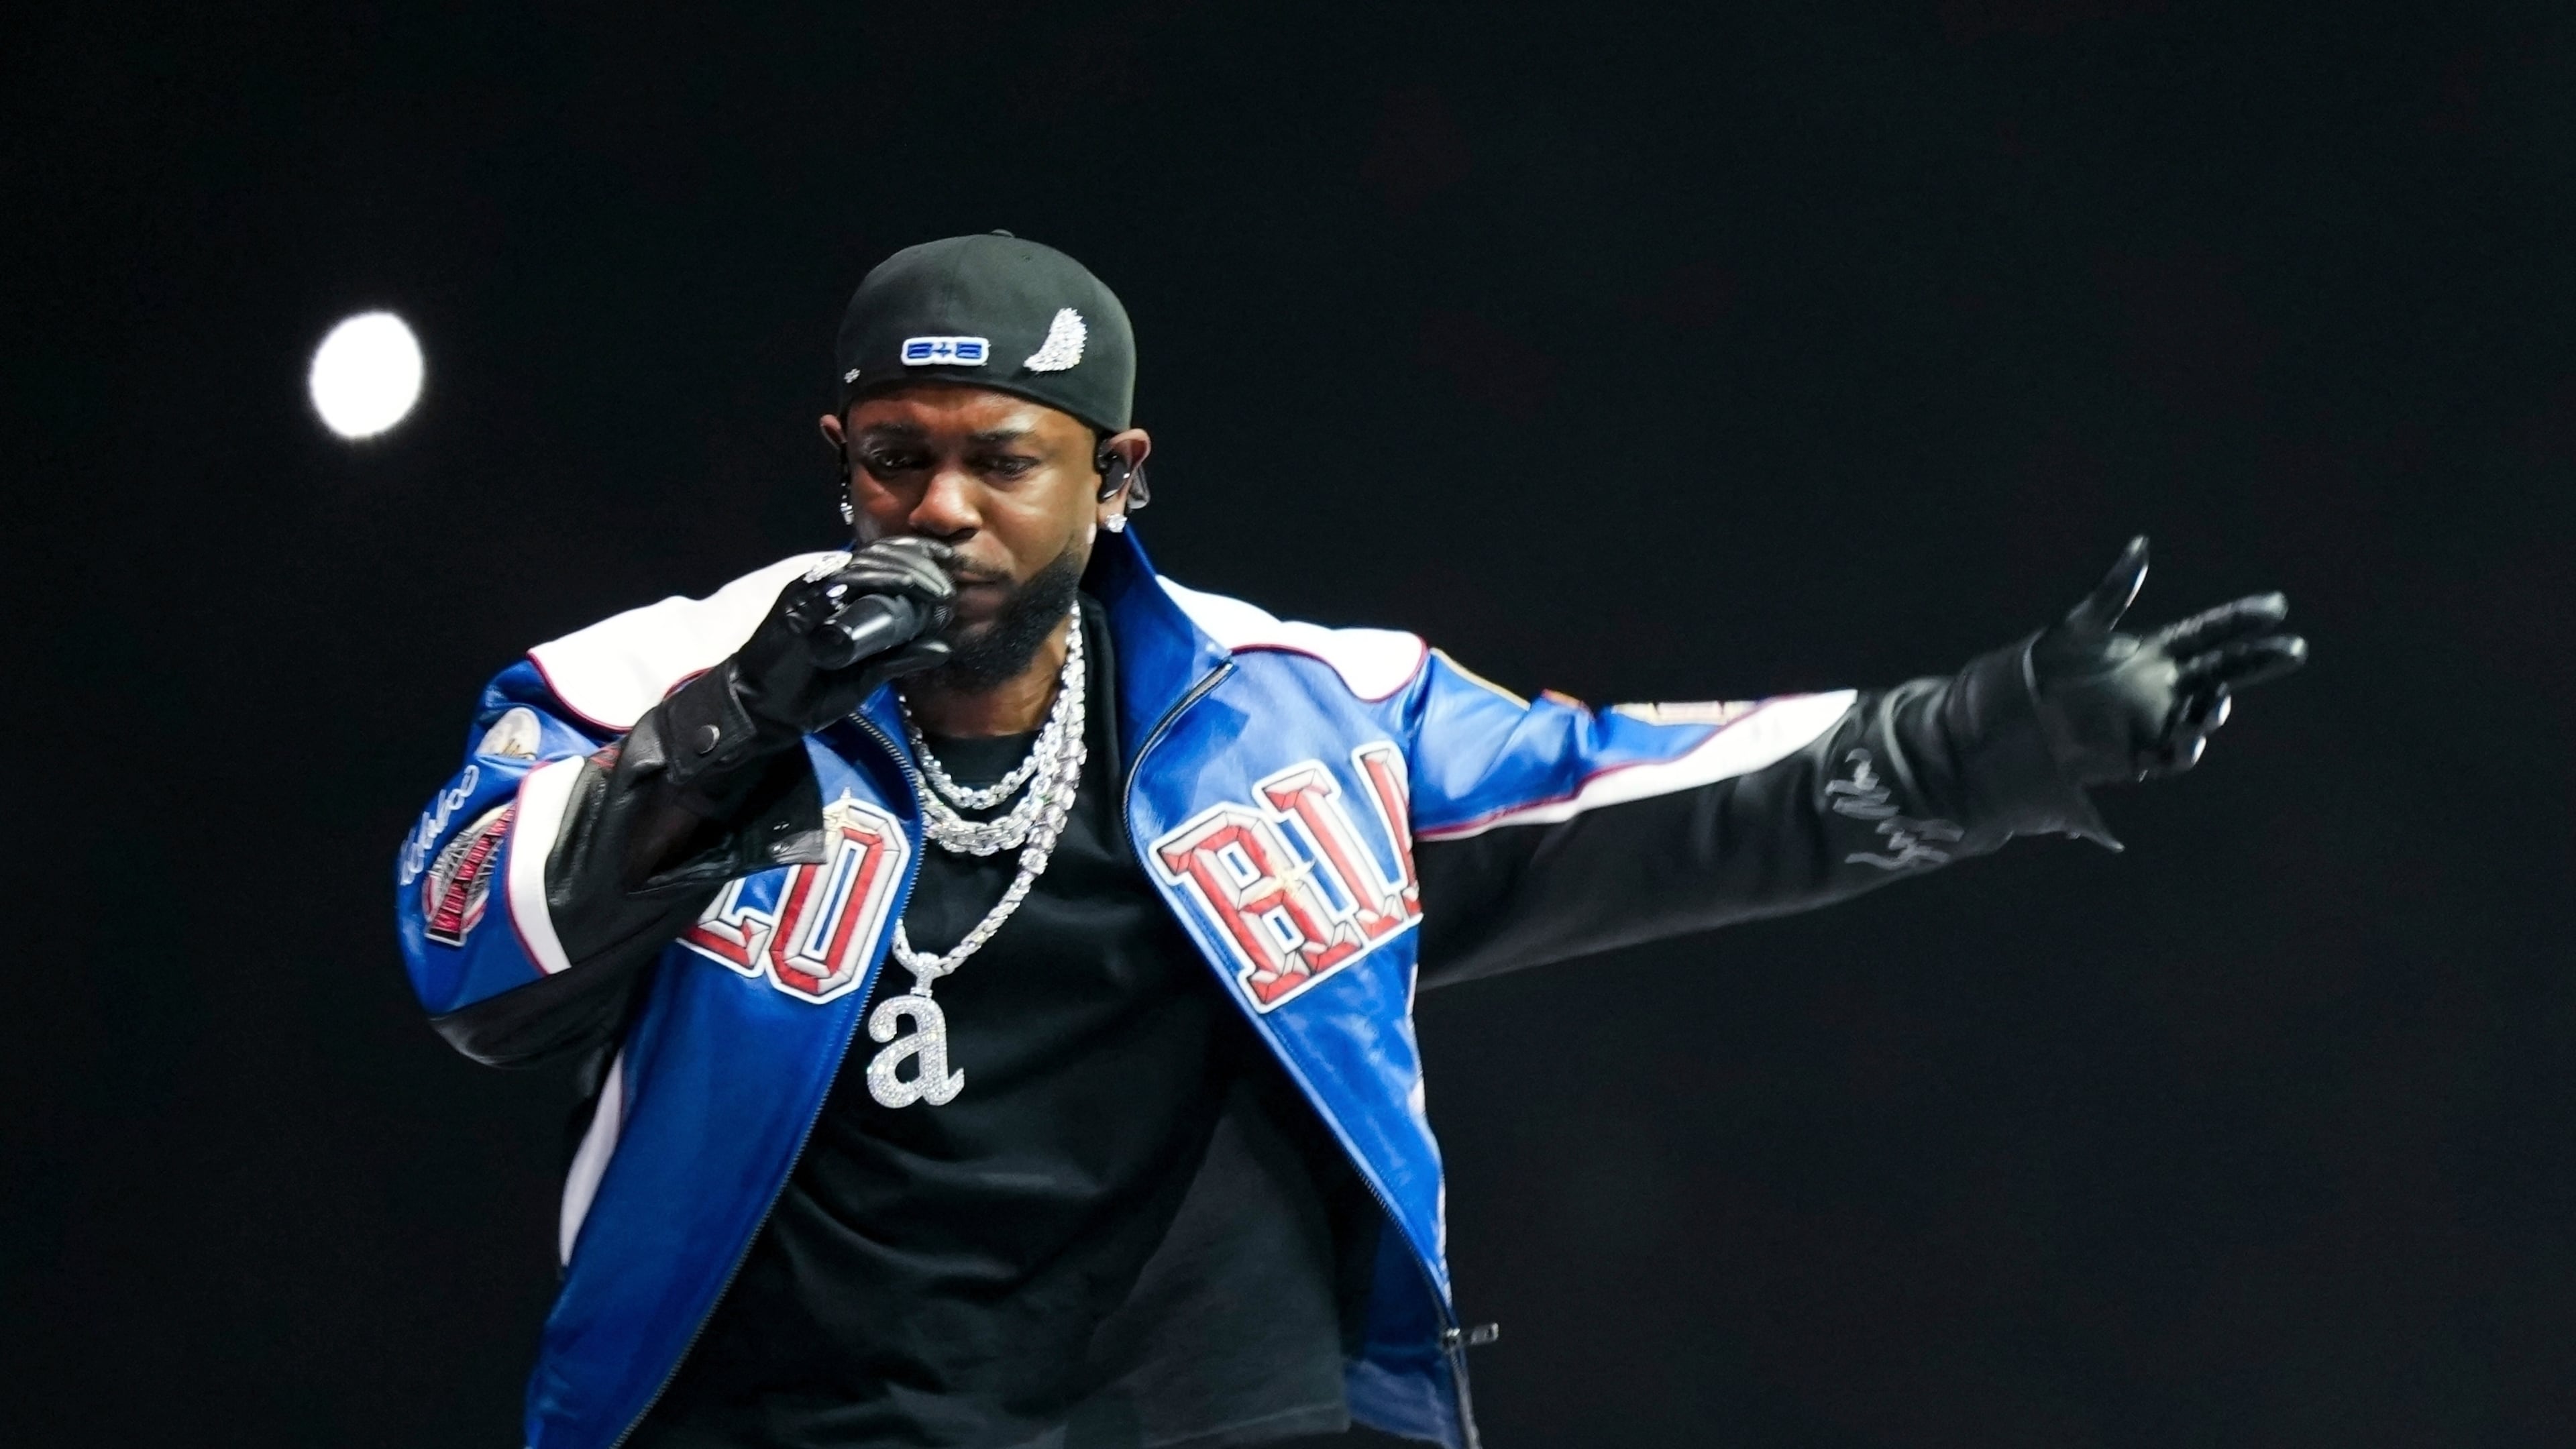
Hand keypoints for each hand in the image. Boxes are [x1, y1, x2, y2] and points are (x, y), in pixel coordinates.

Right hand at [729, 537, 956, 741]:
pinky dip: (847, 585)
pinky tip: (874, 587)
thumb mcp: (867, 676)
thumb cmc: (813, 690)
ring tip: (924, 587)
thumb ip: (901, 659)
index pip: (886, 563)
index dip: (919, 557)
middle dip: (915, 566)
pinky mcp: (790, 608)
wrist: (765, 711)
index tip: (951, 564)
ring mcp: (809, 594)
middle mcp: (830, 587)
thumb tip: (943, 646)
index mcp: (849, 597)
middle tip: (945, 587)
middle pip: (877, 558)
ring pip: (855, 567)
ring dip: (893, 573)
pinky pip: (820, 588)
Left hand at [2030, 537, 2306, 784]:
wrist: (2014, 715)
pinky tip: (2188, 738)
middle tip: (2294, 650)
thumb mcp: (2080, 625)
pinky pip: (2171, 756)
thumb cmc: (2045, 666)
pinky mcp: (2137, 755)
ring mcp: (2154, 721)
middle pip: (2224, 672)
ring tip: (2217, 700)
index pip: (2209, 632)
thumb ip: (2114, 590)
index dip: (2242, 619)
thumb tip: (2141, 544)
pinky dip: (2183, 748)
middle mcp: (2162, 687)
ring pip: (2202, 717)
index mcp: (2154, 651)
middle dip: (2259, 661)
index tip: (2277, 605)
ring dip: (2215, 710)